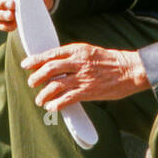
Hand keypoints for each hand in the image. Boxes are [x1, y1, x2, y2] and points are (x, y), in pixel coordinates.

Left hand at [22, 42, 149, 108]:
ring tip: (40, 100)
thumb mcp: (91, 51)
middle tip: (31, 83)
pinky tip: (52, 107)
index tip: (26, 64)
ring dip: (44, 94)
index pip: (51, 53)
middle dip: (37, 77)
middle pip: (50, 69)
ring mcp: (83, 77)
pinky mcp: (89, 91)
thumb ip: (74, 56)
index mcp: (78, 50)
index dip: (36, 59)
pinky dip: (57, 104)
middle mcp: (79, 62)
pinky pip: (68, 99)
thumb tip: (56, 64)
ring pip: (56, 85)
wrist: (131, 70)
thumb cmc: (111, 61)